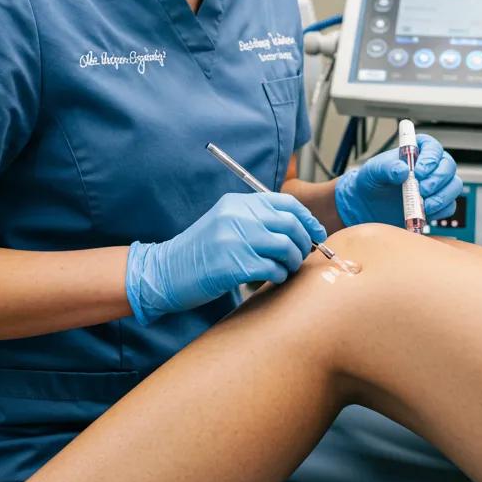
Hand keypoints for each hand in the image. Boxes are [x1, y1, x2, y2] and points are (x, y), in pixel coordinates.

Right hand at [125, 192, 326, 324]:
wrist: (165, 271)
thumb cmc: (199, 252)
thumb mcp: (224, 223)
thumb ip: (254, 220)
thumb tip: (298, 228)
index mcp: (237, 203)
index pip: (285, 203)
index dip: (307, 219)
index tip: (317, 233)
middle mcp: (237, 216)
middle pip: (290, 224)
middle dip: (304, 243)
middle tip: (302, 256)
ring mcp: (235, 239)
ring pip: (286, 247)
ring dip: (292, 262)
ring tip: (284, 270)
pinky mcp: (234, 264)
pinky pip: (273, 269)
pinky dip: (278, 276)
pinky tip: (270, 279)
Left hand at [334, 133, 462, 226]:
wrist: (368, 205)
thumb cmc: (372, 181)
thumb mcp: (373, 170)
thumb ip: (386, 167)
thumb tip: (403, 169)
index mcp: (416, 151)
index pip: (433, 147)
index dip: (430, 158)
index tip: (418, 172)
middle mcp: (431, 166)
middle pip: (448, 166)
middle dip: (438, 179)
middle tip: (422, 190)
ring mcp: (436, 186)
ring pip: (454, 186)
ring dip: (441, 196)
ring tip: (423, 205)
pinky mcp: (437, 204)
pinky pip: (449, 206)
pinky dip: (440, 210)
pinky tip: (425, 212)